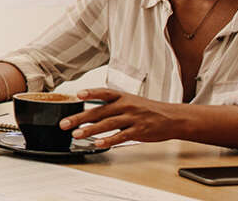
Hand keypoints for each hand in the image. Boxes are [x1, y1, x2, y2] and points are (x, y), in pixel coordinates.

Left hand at [59, 88, 184, 147]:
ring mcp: (133, 118)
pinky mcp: (139, 131)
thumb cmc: (147, 109)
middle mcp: (126, 106)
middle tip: (65, 124)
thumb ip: (109, 106)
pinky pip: (121, 136)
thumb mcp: (130, 101)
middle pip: (100, 111)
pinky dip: (109, 140)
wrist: (172, 118)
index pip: (104, 92)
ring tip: (76, 135)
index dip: (91, 93)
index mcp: (122, 96)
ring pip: (108, 124)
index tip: (78, 94)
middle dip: (80, 118)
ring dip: (90, 130)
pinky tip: (98, 143)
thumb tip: (87, 113)